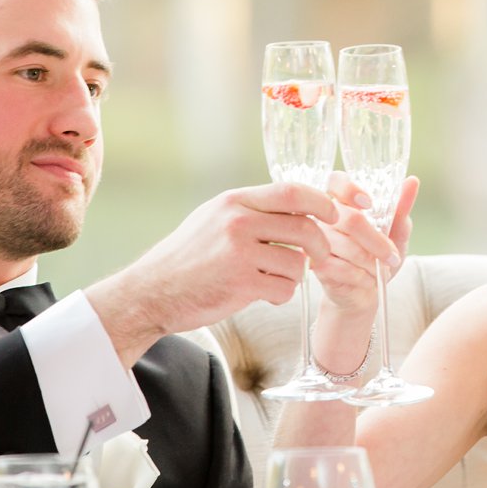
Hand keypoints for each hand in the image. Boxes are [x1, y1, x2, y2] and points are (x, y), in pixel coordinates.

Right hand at [86, 182, 337, 364]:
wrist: (152, 292)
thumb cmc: (186, 258)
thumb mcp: (213, 218)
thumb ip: (250, 210)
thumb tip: (296, 207)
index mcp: (234, 201)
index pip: (292, 192)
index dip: (321, 203)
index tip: (334, 214)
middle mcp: (238, 222)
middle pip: (305, 228)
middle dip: (321, 245)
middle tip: (320, 256)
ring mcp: (239, 253)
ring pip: (298, 263)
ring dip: (294, 276)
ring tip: (273, 279)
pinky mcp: (241, 284)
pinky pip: (284, 289)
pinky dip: (280, 295)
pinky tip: (263, 295)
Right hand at [313, 172, 419, 318]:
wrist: (364, 293)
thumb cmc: (377, 257)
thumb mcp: (395, 232)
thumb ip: (400, 208)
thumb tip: (412, 182)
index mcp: (341, 202)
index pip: (336, 181)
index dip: (351, 189)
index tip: (370, 204)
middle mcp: (324, 218)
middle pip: (351, 220)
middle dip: (378, 242)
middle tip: (392, 257)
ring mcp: (316, 241)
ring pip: (348, 247)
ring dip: (372, 263)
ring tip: (380, 270)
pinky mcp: (315, 265)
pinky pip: (340, 268)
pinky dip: (362, 277)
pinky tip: (366, 279)